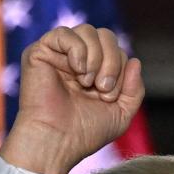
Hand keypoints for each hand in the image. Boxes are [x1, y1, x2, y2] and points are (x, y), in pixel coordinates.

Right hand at [0, 25, 144, 173]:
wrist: (58, 142)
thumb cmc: (86, 133)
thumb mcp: (121, 113)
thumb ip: (134, 89)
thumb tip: (135, 61)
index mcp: (94, 71)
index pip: (117, 50)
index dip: (120, 68)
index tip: (109, 96)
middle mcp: (76, 60)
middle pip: (105, 35)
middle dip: (112, 61)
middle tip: (102, 88)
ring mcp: (58, 55)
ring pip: (87, 31)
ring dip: (96, 57)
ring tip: (87, 82)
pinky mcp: (39, 53)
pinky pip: (64, 33)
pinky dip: (77, 50)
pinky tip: (77, 71)